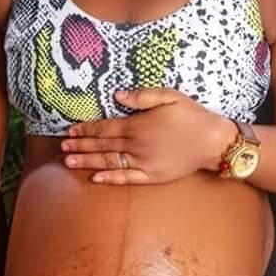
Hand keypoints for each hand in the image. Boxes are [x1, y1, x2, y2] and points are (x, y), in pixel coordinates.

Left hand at [60, 87, 231, 184]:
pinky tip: (96, 178)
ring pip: (109, 162)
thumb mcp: (169, 96)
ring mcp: (144, 163)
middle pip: (102, 146)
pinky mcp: (153, 176)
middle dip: (80, 145)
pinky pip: (127, 179)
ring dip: (87, 161)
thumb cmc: (192, 116)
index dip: (86, 129)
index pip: (104, 128)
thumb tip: (116, 96)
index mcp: (138, 125)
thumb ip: (142, 96)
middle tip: (62, 146)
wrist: (214, 142)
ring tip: (69, 161)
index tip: (70, 129)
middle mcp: (137, 146)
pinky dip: (110, 178)